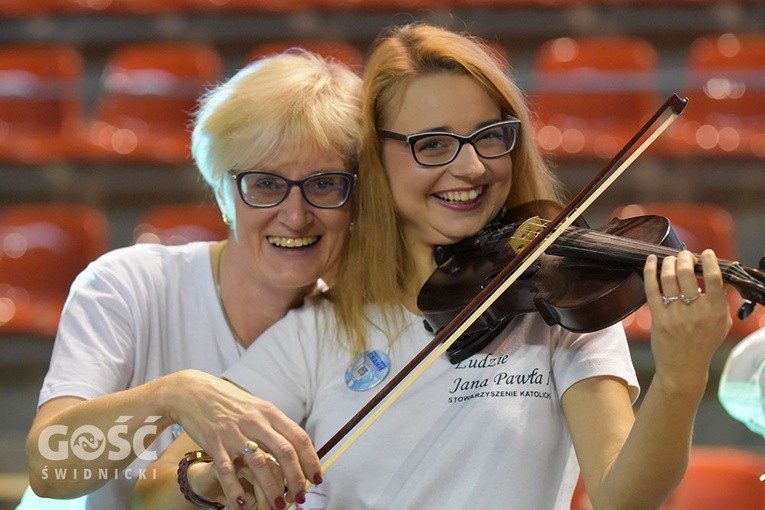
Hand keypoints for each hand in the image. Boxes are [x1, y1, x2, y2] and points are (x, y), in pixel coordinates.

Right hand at [166, 370, 319, 508]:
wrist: (194, 392)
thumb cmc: (229, 402)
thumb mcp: (257, 408)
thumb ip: (275, 427)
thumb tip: (296, 448)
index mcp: (269, 412)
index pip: (298, 437)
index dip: (310, 459)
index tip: (316, 478)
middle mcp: (256, 422)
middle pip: (284, 451)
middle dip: (296, 478)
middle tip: (299, 497)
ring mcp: (235, 433)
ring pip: (259, 463)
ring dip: (271, 487)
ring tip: (278, 505)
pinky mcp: (215, 443)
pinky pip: (227, 470)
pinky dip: (235, 489)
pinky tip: (242, 505)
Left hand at [644, 249, 731, 392]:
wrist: (683, 367)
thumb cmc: (704, 343)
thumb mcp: (722, 324)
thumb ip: (722, 301)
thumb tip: (717, 276)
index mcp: (716, 311)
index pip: (715, 278)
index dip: (709, 261)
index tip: (706, 252)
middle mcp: (696, 311)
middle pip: (687, 273)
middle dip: (685, 258)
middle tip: (685, 255)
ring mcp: (675, 314)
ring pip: (668, 277)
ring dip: (669, 262)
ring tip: (671, 259)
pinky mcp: (657, 317)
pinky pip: (651, 288)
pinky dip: (649, 271)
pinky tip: (650, 260)